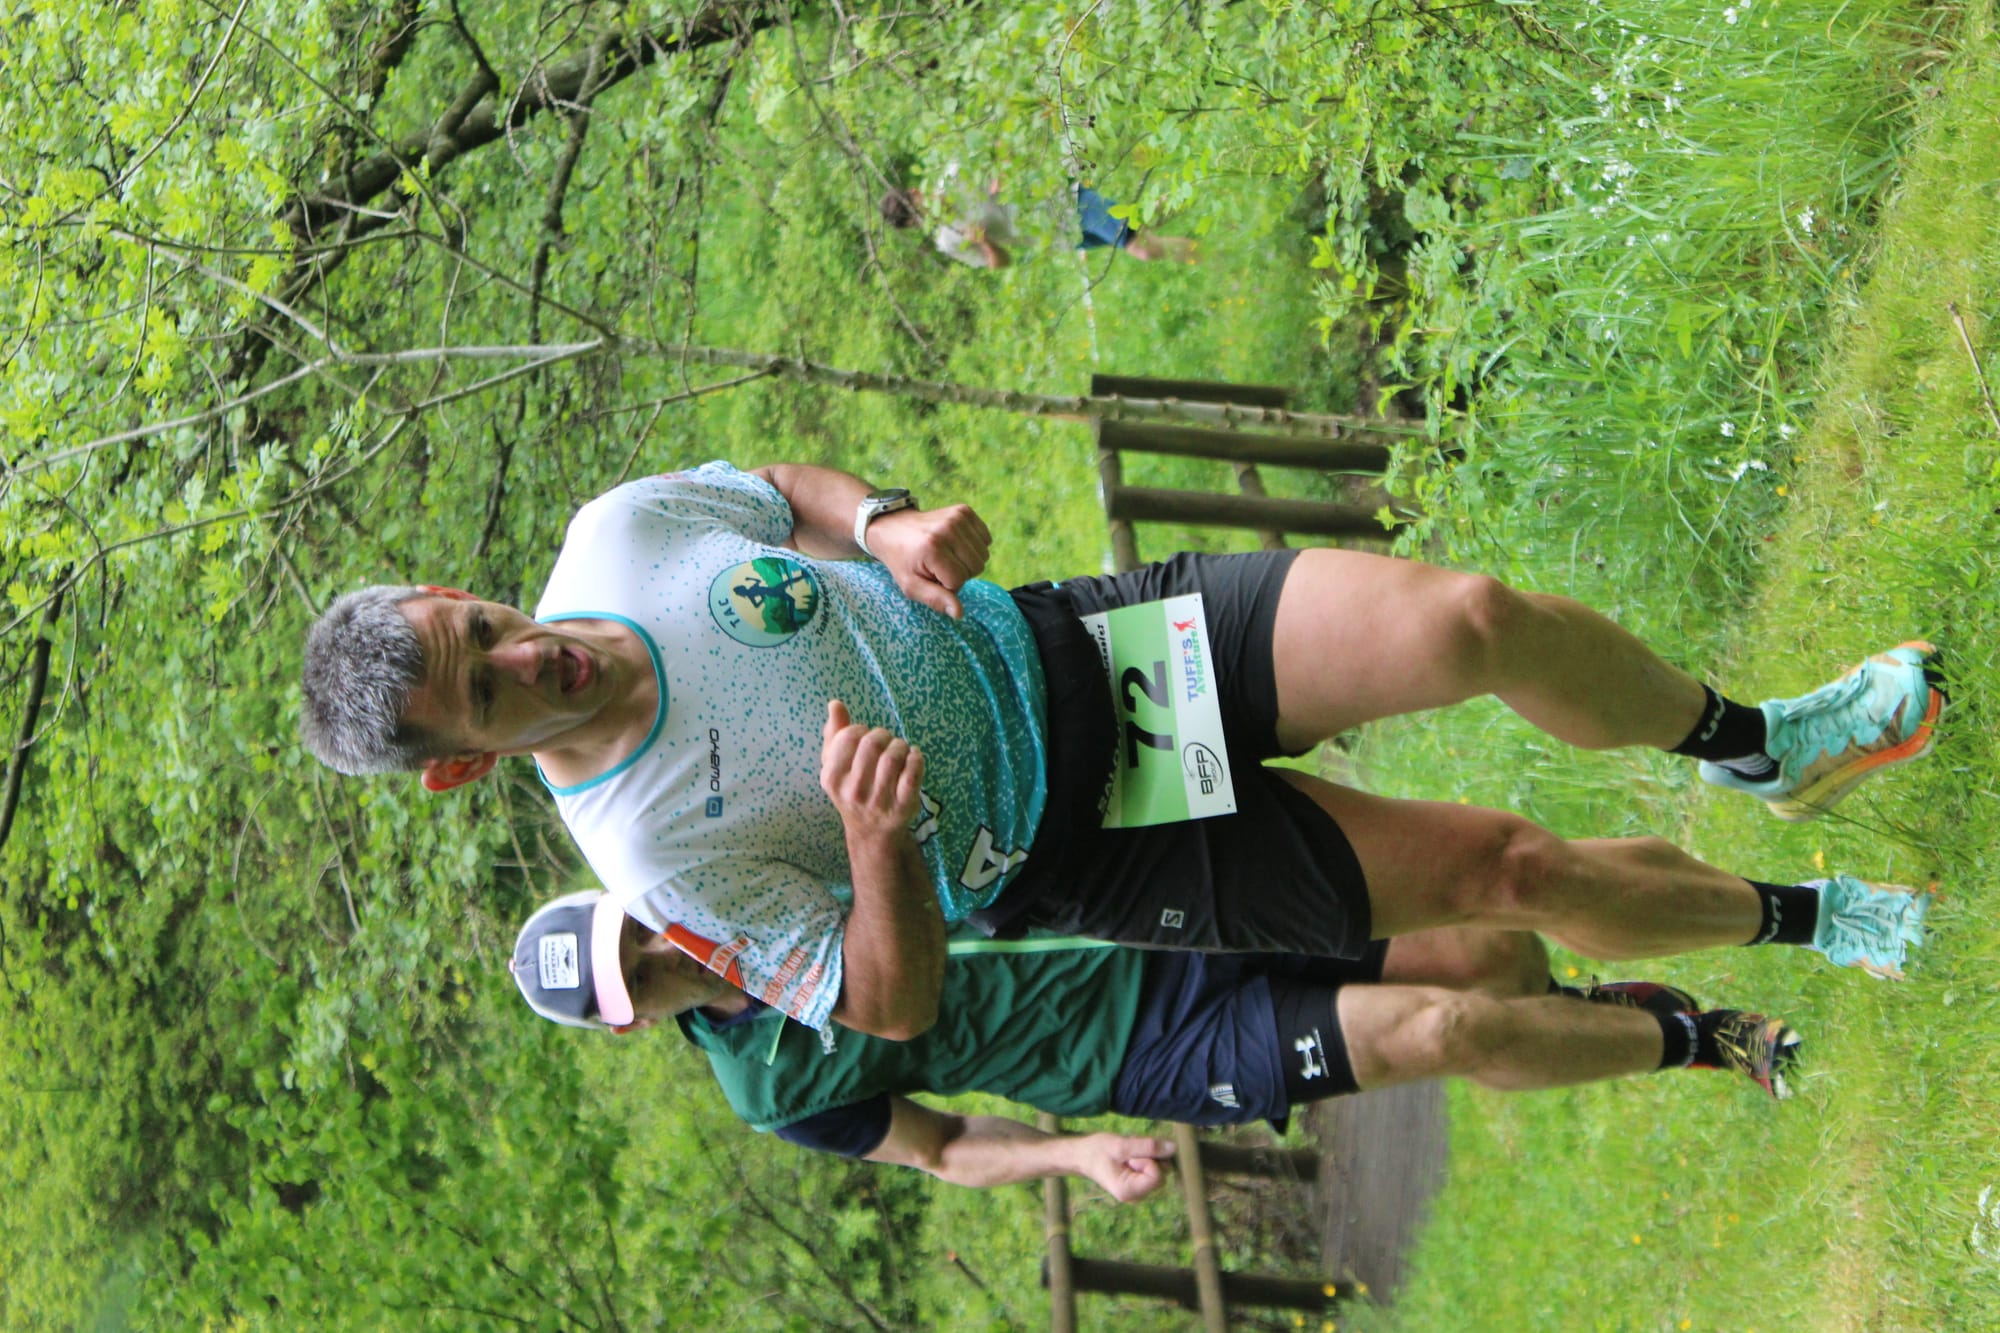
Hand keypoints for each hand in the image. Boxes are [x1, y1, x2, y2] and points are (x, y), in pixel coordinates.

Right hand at [820, 700, 925, 838]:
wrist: (871, 831)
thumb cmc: (853, 788)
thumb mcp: (836, 765)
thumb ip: (834, 733)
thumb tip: (835, 704)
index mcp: (832, 778)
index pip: (848, 737)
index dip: (860, 730)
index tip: (865, 737)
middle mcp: (854, 792)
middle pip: (872, 744)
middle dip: (883, 735)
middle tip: (886, 741)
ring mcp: (879, 801)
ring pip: (894, 756)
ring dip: (900, 745)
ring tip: (900, 749)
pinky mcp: (903, 806)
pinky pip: (913, 773)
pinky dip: (916, 757)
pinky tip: (913, 756)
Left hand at [863, 503, 991, 618]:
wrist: (892, 527)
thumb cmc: (902, 560)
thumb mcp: (911, 585)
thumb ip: (935, 600)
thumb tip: (959, 613)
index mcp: (933, 549)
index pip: (960, 581)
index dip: (948, 585)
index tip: (932, 576)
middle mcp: (948, 530)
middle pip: (976, 567)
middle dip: (960, 573)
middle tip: (939, 566)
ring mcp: (957, 517)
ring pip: (983, 554)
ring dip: (967, 560)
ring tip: (947, 554)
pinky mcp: (964, 511)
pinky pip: (986, 539)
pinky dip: (974, 546)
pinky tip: (956, 544)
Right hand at [1079, 1133, 1175, 1203]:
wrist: (1081, 1156)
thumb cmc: (1096, 1150)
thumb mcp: (1121, 1145)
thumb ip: (1148, 1147)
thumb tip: (1174, 1147)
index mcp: (1129, 1191)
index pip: (1157, 1176)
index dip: (1148, 1160)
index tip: (1131, 1156)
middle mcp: (1137, 1196)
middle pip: (1162, 1173)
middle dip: (1150, 1157)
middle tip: (1128, 1153)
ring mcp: (1140, 1191)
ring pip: (1161, 1169)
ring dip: (1148, 1155)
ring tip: (1128, 1153)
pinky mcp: (1140, 1184)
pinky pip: (1154, 1169)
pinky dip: (1146, 1158)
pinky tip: (1130, 1156)